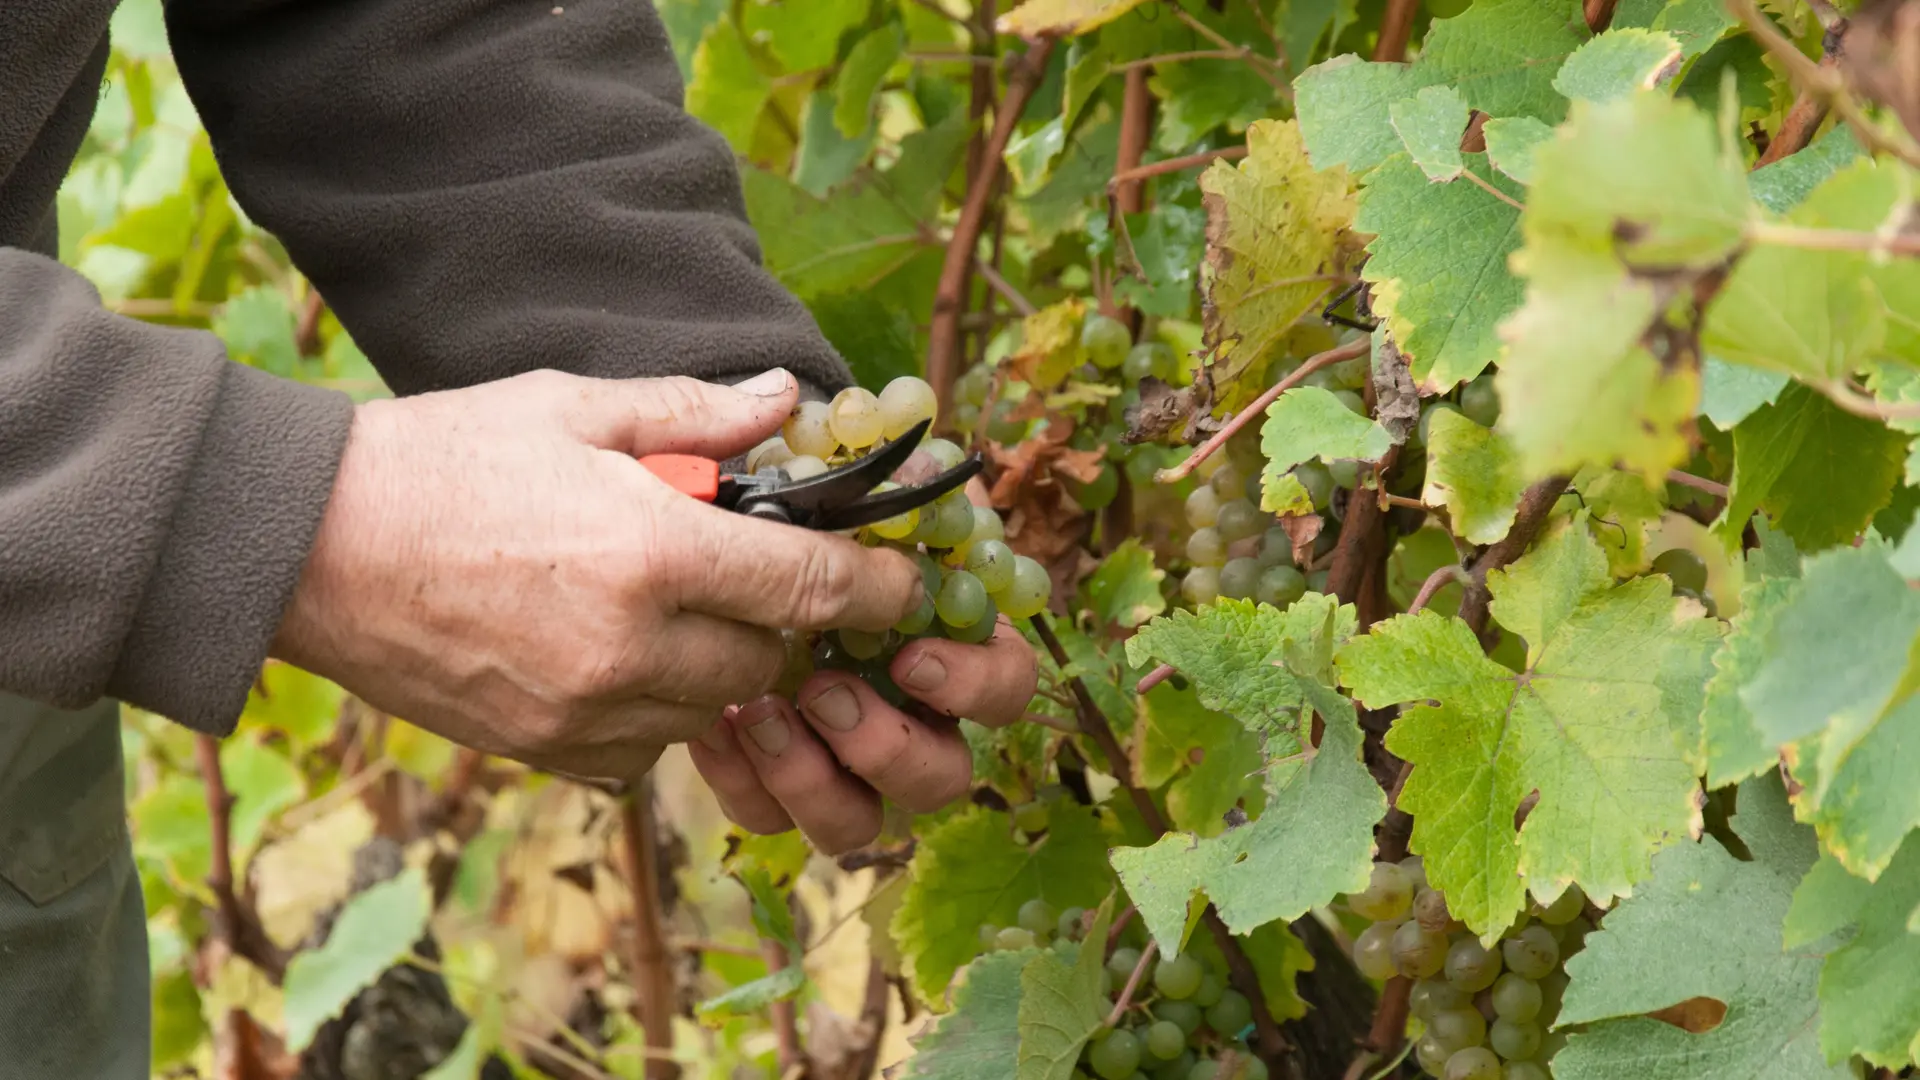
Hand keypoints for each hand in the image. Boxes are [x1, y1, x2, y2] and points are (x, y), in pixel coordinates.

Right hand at [270, 368, 922, 784]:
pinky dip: (654, 711)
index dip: (875, 587)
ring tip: (666, 605)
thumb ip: (695, 413)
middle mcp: (630, 647)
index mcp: (650, 551)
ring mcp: (585, 710)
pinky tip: (614, 655)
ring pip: (713, 710)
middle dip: (780, 620)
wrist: (307, 544)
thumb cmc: (442, 458)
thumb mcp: (571, 408)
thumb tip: (789, 398)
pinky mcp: (545, 749)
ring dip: (717, 666)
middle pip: (771, 659)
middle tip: (747, 572)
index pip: (809, 586)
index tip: (902, 581)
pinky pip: (646, 752)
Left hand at [689, 484, 1040, 854]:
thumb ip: (859, 468)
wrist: (690, 546)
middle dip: (892, 746)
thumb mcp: (816, 473)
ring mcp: (836, 755)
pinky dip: (745, 782)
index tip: (911, 655)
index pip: (1004, 680)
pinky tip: (712, 728)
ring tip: (758, 715)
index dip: (974, 680)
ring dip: (815, 779)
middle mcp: (902, 710)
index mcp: (941, 638)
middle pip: (945, 774)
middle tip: (827, 694)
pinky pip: (771, 814)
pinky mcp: (770, 779)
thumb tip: (900, 460)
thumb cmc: (774, 507)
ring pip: (859, 821)